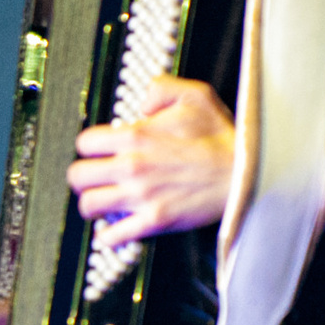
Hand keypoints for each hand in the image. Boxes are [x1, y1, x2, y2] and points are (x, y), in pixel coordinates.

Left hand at [66, 76, 235, 248]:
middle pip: (78, 175)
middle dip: (84, 176)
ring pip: (88, 205)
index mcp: (136, 136)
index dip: (90, 147)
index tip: (99, 152)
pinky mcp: (154, 221)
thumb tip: (141, 102)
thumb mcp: (194, 96)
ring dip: (92, 204)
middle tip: (95, 178)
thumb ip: (161, 89)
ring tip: (101, 203)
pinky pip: (114, 235)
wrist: (247, 173)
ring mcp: (141, 196)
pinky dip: (109, 235)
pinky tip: (113, 230)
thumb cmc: (222, 137)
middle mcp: (132, 167)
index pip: (85, 143)